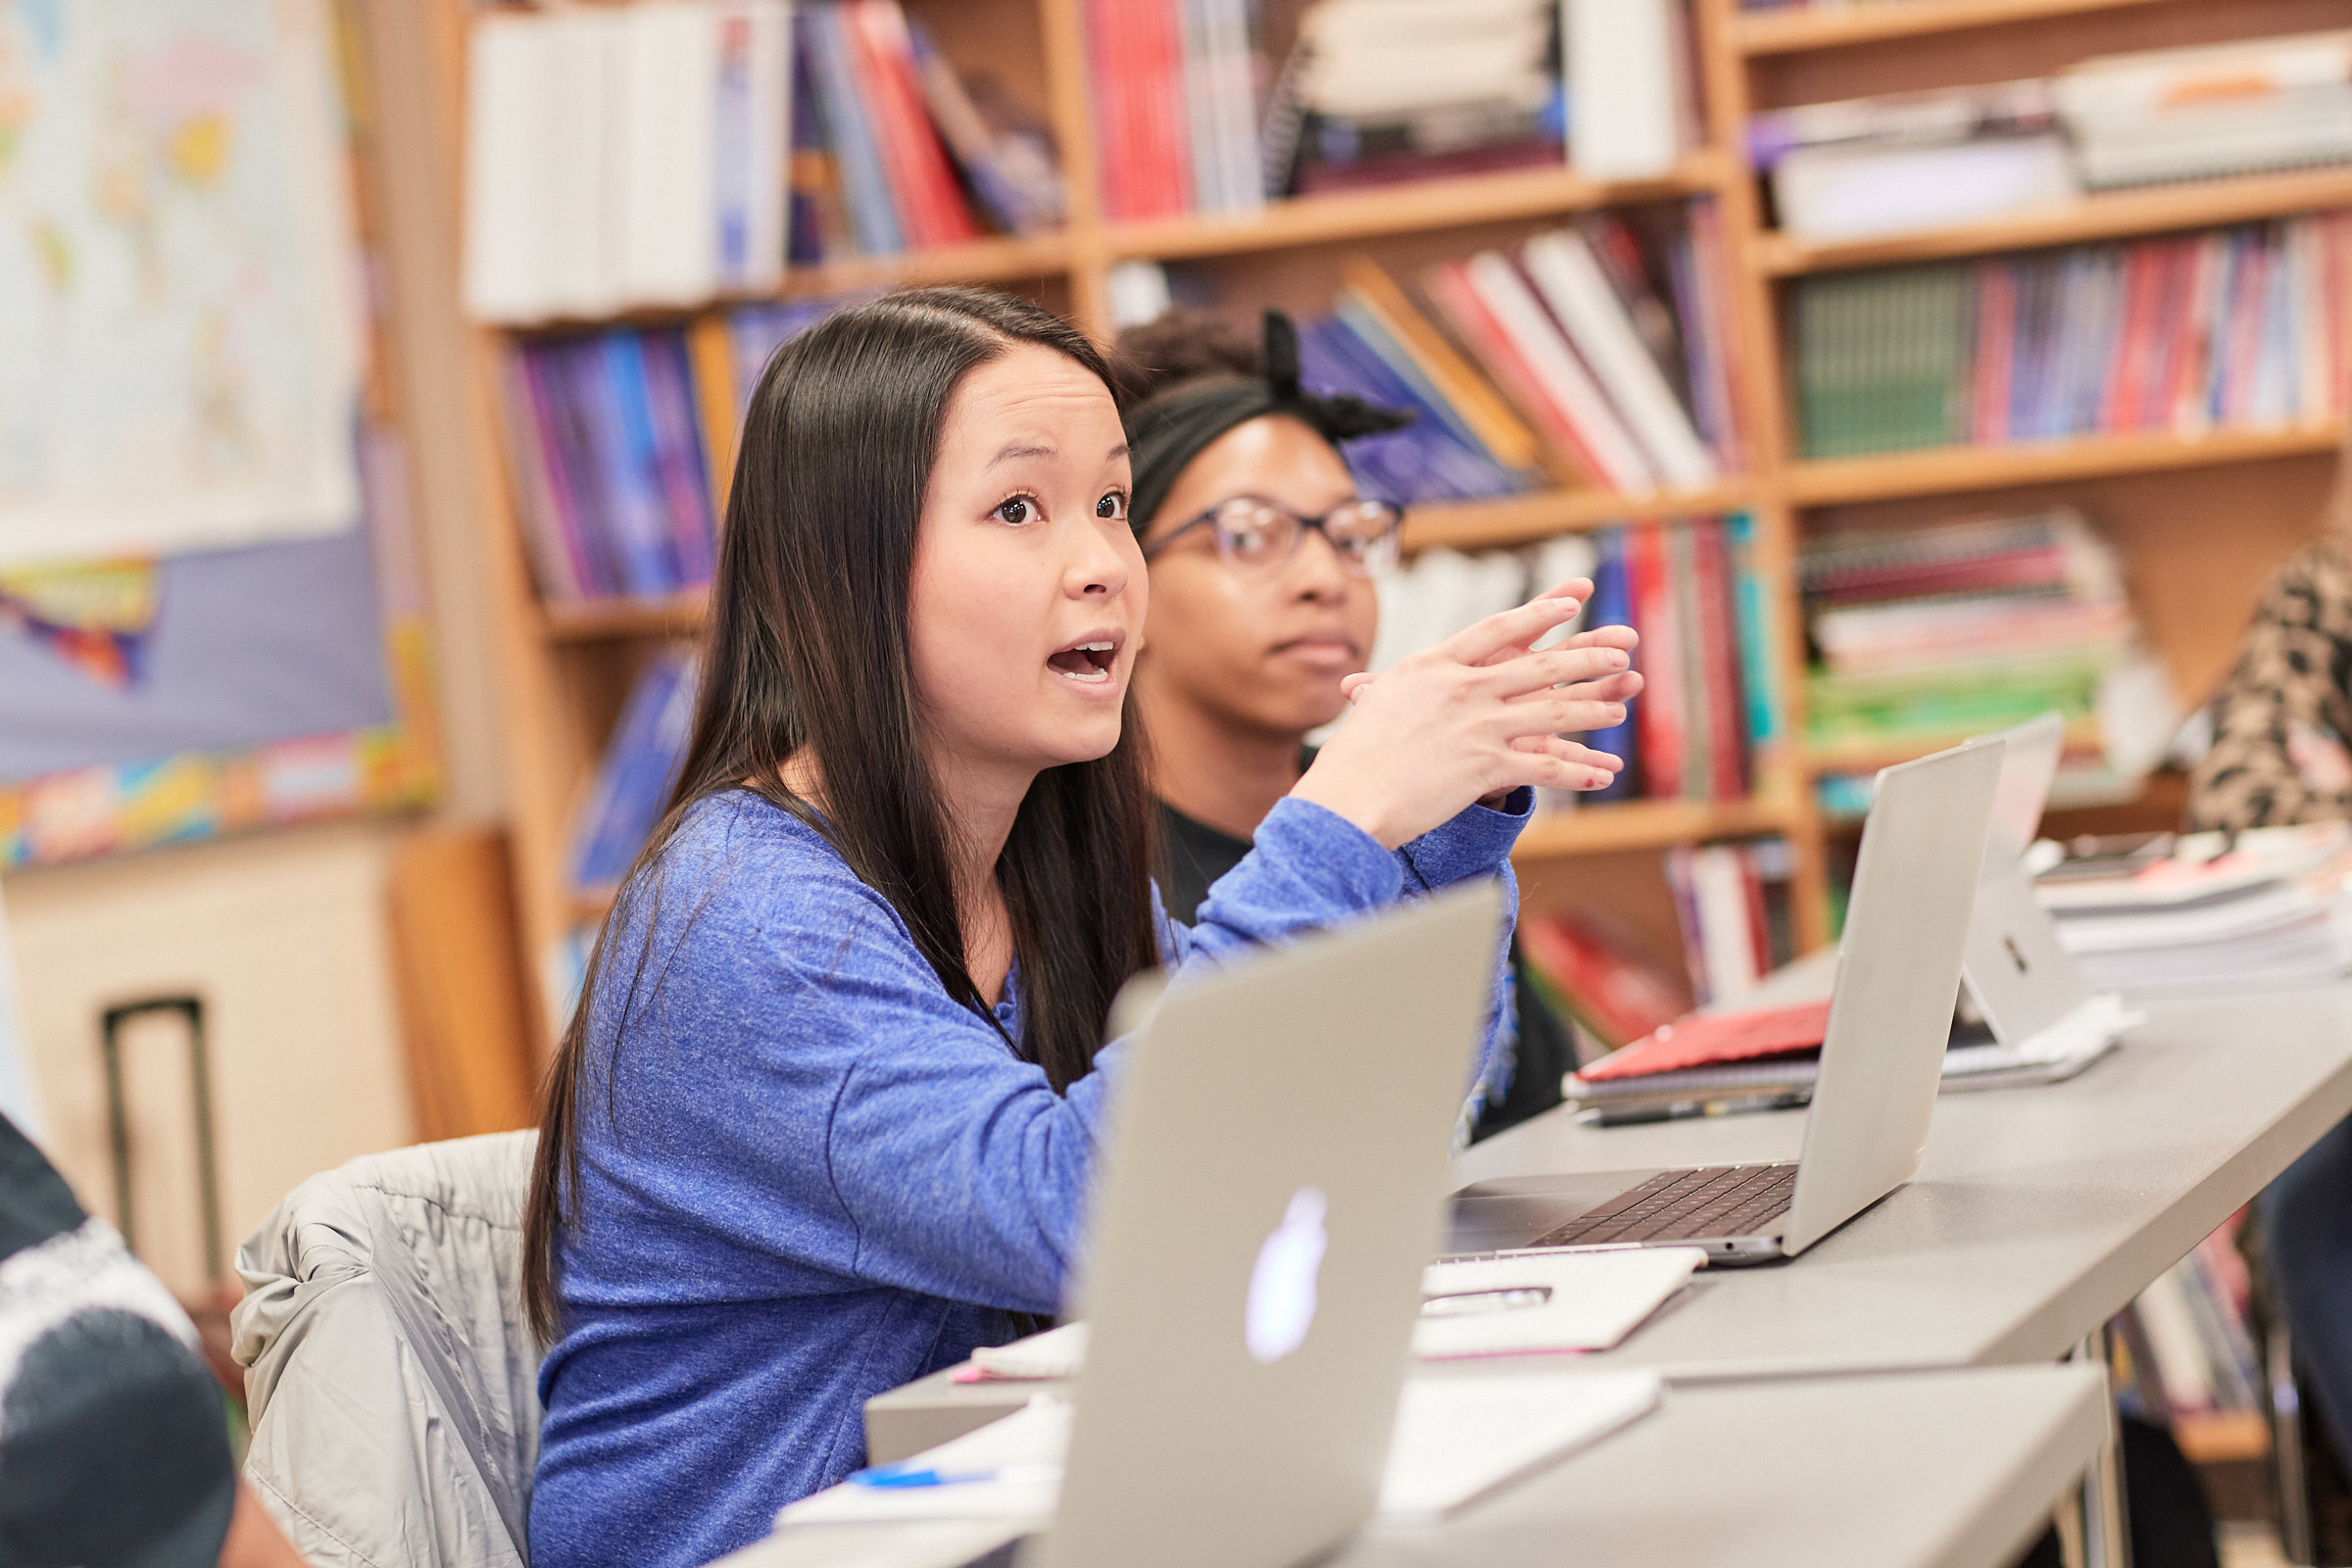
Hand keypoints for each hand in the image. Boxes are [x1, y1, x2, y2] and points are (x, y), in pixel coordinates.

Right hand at [1292, 585, 1643, 848]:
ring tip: (1621, 705)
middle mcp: (1461, 688)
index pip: (1497, 629)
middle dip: (1586, 656)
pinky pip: (1545, 767)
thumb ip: (1397, 684)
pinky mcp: (1485, 766)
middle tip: (1621, 649)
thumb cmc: (1354, 754)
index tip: (1571, 601)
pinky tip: (1603, 774)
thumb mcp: (1378, 702)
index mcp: (1433, 664)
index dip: (1539, 614)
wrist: (1348, 797)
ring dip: (1593, 707)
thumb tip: (1384, 677)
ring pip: (1551, 712)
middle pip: (1538, 665)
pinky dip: (1579, 772)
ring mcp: (1477, 725)